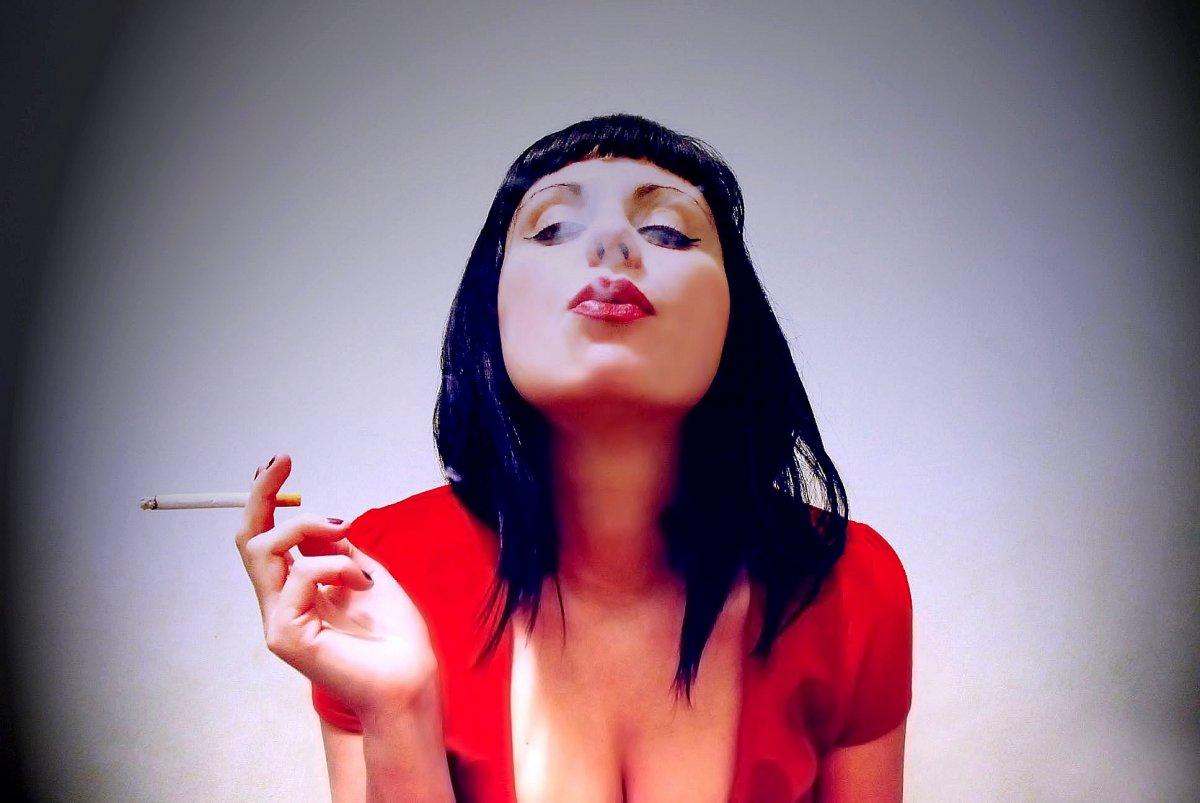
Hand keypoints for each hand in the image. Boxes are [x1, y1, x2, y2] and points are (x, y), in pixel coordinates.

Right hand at [235, 453, 439, 717]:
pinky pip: (301, 574)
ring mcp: (278, 620)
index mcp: (297, 591)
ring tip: (346, 535)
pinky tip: (361, 583)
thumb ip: (337, 549)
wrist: (410, 677)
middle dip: (261, 494)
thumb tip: (321, 521)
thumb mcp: (364, 574)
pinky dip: (335, 565)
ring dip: (308, 527)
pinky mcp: (285, 635)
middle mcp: (280, 604)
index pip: (266, 539)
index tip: (278, 463)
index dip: (265, 500)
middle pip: (248, 539)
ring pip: (263, 548)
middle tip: (282, 461)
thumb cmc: (395, 635)